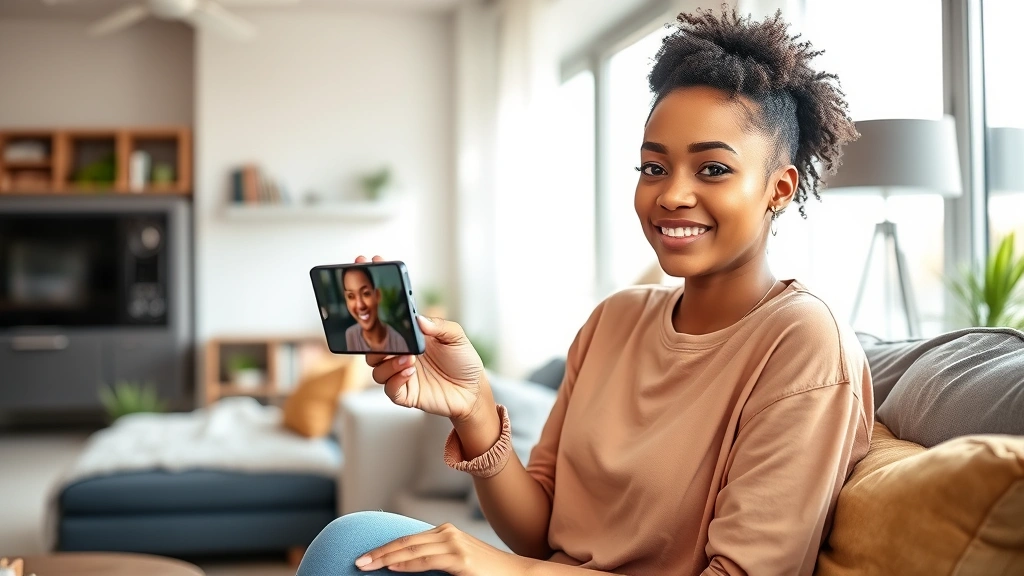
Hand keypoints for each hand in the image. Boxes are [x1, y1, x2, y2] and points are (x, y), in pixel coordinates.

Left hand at [354, 523, 527, 574]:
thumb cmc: (485, 572)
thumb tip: (405, 566)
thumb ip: (434, 560)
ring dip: (386, 558)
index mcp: (445, 533)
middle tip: (357, 561)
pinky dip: (408, 563)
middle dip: (379, 552)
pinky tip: (392, 567)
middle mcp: (448, 534)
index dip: (384, 548)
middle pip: (405, 542)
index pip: (407, 540)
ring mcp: (455, 545)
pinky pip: (428, 561)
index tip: (365, 557)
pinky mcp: (462, 560)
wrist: (517, 574)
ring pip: (412, 549)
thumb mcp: (456, 562)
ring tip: (366, 565)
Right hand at [356, 255, 487, 422]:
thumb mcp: (457, 336)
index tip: (367, 265)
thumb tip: (418, 318)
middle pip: (370, 340)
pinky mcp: (403, 392)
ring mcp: (398, 371)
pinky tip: (410, 372)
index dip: (372, 293)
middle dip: (367, 331)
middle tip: (375, 325)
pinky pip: (387, 387)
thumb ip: (439, 326)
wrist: (473, 392)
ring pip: (374, 365)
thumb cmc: (464, 361)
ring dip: (388, 360)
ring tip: (409, 357)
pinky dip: (394, 378)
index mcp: (409, 334)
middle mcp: (399, 351)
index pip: (384, 314)